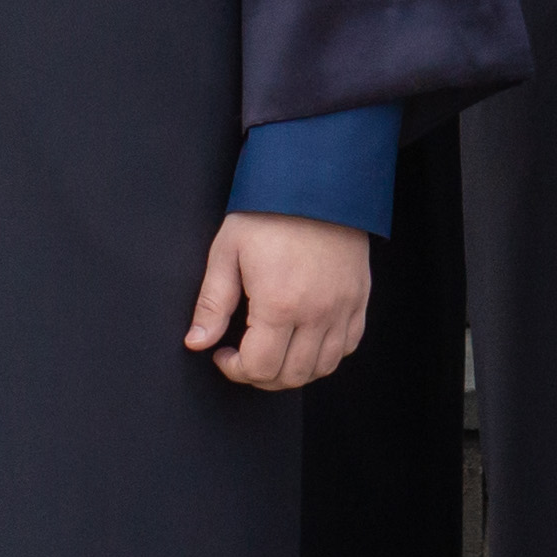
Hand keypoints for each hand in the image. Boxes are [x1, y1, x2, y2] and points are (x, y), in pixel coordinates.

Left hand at [189, 211, 371, 389]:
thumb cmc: (269, 212)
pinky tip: (305, 340)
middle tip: (245, 356)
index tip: (223, 353)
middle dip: (261, 375)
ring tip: (274, 351)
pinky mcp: (359, 298)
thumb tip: (197, 342)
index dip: (235, 370)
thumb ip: (212, 303)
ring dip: (294, 371)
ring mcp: (343, 307)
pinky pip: (348, 345)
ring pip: (322, 367)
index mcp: (280, 304)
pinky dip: (326, 355)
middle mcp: (317, 312)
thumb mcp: (228, 251)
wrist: (317, 180)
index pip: (259, 367)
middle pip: (292, 376)